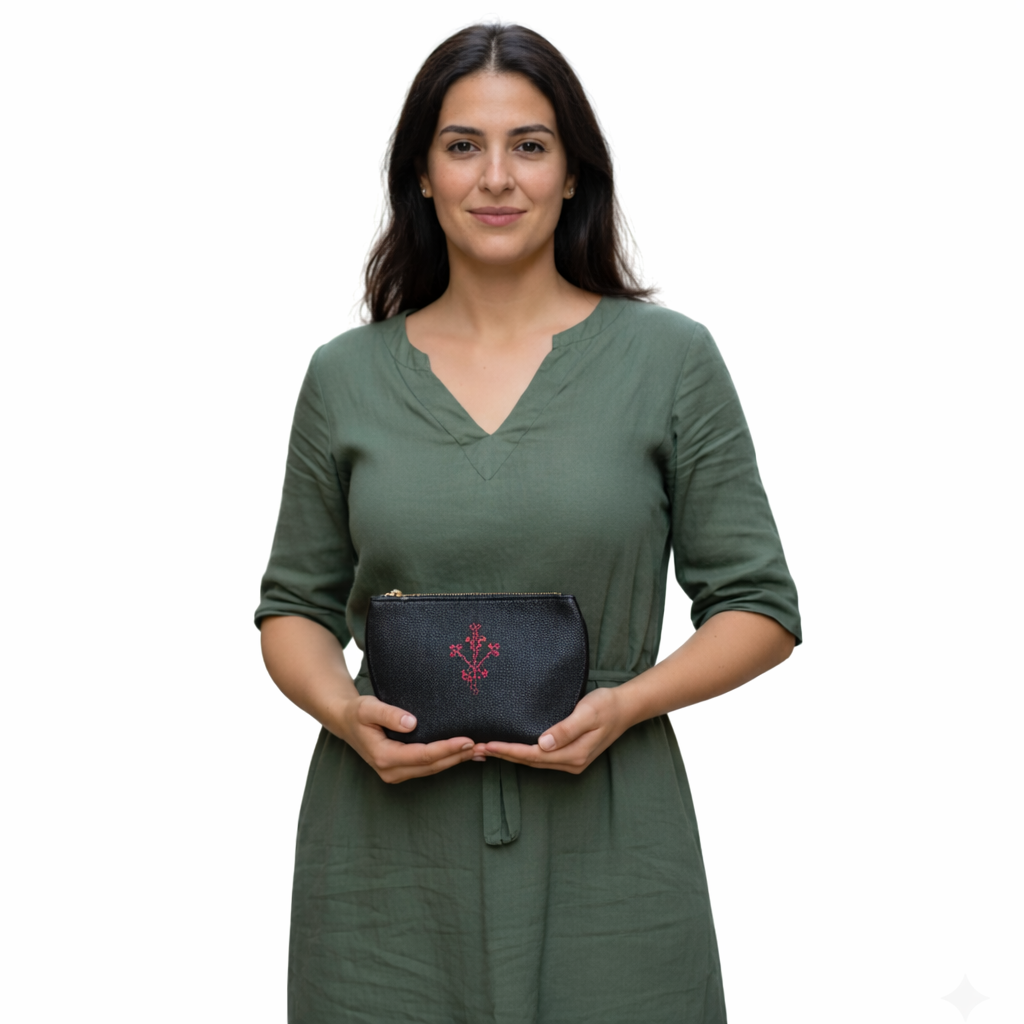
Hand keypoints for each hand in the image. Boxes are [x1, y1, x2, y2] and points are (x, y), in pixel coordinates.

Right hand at [334, 694, 477, 783]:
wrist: (347, 722)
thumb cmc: (358, 713)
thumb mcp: (368, 708)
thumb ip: (389, 714)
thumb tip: (412, 722)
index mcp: (384, 757)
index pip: (423, 755)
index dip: (446, 748)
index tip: (467, 739)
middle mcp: (391, 771)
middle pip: (432, 765)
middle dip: (458, 756)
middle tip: (483, 746)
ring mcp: (396, 773)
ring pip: (433, 769)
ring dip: (456, 760)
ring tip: (480, 750)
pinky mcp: (402, 770)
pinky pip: (428, 767)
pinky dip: (447, 760)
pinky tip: (465, 754)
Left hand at [477, 687, 632, 773]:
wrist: (626, 707)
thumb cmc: (606, 705)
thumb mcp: (587, 713)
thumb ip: (566, 729)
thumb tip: (543, 743)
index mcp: (574, 754)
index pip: (533, 755)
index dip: (509, 751)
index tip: (488, 745)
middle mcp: (571, 762)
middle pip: (530, 761)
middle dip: (503, 755)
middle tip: (476, 749)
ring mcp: (571, 761)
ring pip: (534, 761)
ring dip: (511, 755)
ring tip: (487, 749)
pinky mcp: (571, 754)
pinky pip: (542, 757)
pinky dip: (523, 753)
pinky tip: (511, 747)